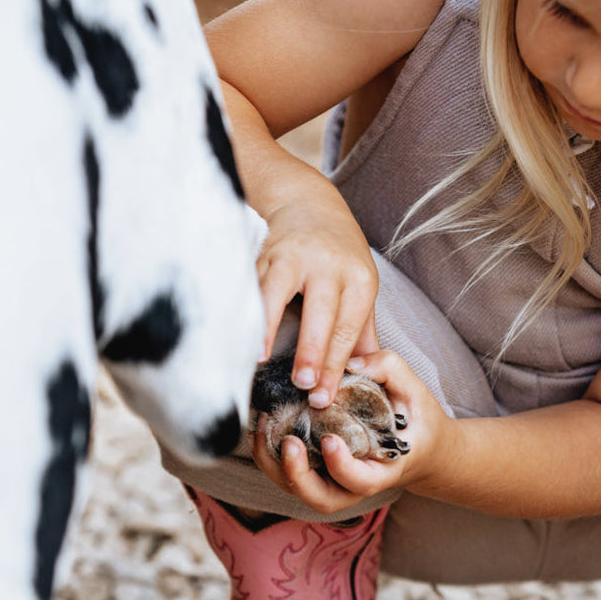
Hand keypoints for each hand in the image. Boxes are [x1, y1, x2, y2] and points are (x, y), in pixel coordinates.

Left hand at [253, 350, 453, 513]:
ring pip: (297, 489)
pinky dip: (269, 455)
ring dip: (274, 465)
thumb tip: (350, 363)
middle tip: (289, 442)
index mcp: (384, 470)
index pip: (361, 482)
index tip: (330, 439)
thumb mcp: (414, 391)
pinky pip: (287, 474)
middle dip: (299, 476)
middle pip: (321, 499)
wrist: (420, 446)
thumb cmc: (416, 420)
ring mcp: (334, 481)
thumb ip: (388, 370)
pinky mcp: (317, 471)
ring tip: (265, 426)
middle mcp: (355, 484)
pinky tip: (263, 424)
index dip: (342, 466)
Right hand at [256, 202, 379, 409]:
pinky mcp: (264, 251)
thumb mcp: (360, 286)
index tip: (325, 397)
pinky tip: (236, 331)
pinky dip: (245, 308)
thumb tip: (364, 375)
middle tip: (305, 384)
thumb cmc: (338, 255)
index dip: (337, 365)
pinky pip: (253, 282)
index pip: (348, 328)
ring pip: (280, 292)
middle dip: (313, 350)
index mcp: (359, 278)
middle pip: (322, 311)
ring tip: (259, 359)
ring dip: (268, 327)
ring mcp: (294, 255)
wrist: (310, 202)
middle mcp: (328, 264)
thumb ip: (361, 332)